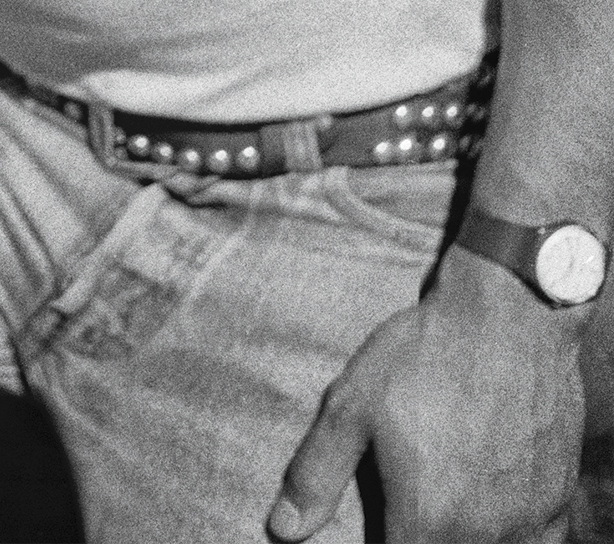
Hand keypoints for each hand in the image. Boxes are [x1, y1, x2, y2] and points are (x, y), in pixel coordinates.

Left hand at [268, 249, 584, 541]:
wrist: (510, 316)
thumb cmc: (425, 355)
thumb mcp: (353, 403)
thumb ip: (316, 474)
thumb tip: (281, 530)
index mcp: (426, 521)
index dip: (380, 542)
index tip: (377, 523)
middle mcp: (481, 536)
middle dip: (419, 537)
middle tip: (411, 490)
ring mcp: (525, 523)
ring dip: (462, 537)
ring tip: (445, 491)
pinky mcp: (556, 502)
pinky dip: (512, 536)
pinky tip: (491, 504)